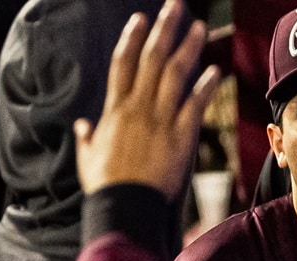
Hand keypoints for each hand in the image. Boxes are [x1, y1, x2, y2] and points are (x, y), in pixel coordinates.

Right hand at [75, 0, 220, 198]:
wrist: (126, 205)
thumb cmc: (107, 185)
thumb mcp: (88, 158)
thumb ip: (86, 138)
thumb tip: (81, 126)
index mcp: (115, 109)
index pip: (123, 63)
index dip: (133, 38)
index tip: (141, 19)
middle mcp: (137, 107)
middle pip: (152, 58)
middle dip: (164, 29)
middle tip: (176, 6)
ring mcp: (159, 119)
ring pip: (175, 74)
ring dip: (188, 47)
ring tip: (198, 26)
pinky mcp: (180, 136)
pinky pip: (194, 105)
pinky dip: (205, 86)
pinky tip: (215, 70)